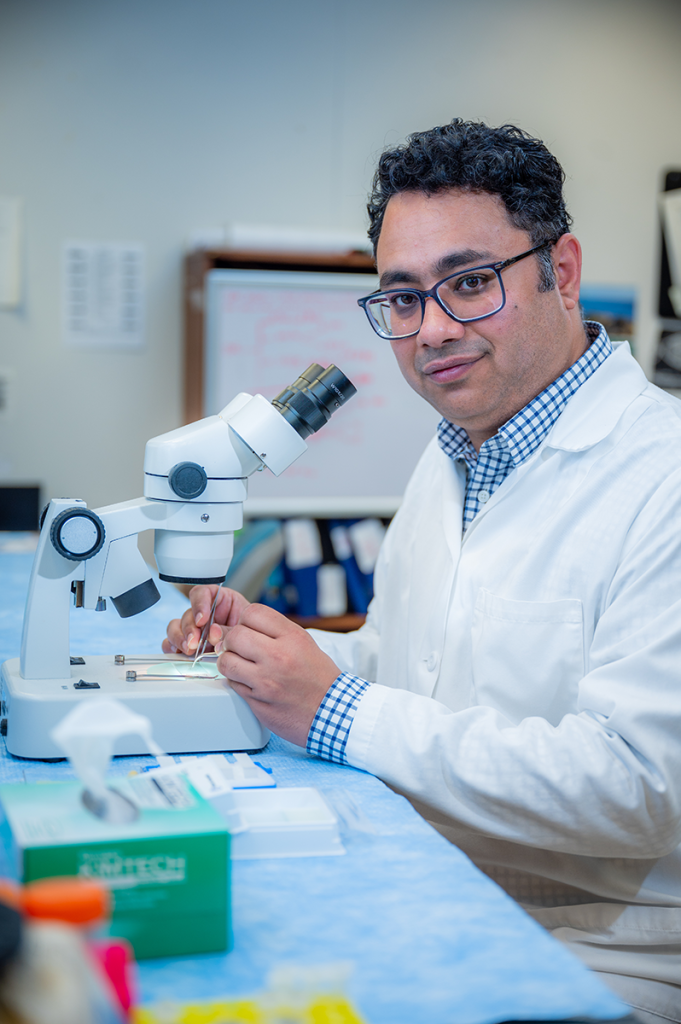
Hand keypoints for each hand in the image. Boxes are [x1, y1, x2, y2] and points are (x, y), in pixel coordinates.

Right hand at [162, 585, 249, 656]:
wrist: (255, 651)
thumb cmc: (253, 633)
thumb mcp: (245, 628)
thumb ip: (229, 630)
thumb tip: (212, 634)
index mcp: (220, 600)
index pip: (202, 593)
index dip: (199, 604)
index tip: (202, 619)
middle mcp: (205, 613)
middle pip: (188, 613)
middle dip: (189, 628)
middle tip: (195, 641)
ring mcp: (195, 628)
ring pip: (175, 627)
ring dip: (180, 638)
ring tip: (189, 649)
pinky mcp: (188, 643)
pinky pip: (172, 642)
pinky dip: (173, 647)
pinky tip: (179, 652)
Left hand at [215, 603, 339, 746]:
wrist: (331, 711)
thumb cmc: (318, 678)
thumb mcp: (304, 644)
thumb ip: (274, 632)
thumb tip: (237, 626)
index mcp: (292, 638)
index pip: (253, 612)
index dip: (245, 619)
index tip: (248, 628)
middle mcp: (278, 657)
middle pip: (235, 635)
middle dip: (232, 640)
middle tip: (239, 647)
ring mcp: (266, 681)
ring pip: (227, 661)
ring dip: (229, 662)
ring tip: (240, 665)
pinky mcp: (258, 701)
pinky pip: (232, 685)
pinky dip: (236, 682)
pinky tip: (249, 682)